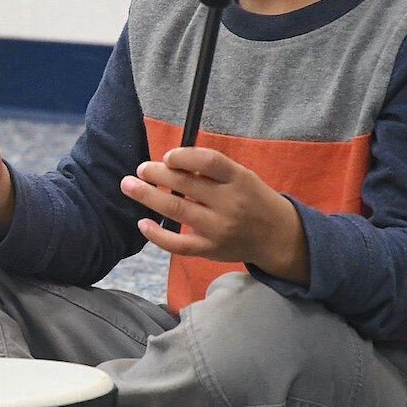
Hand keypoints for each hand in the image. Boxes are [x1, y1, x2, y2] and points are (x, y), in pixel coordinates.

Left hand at [121, 146, 308, 282]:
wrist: (278, 237)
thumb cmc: (253, 200)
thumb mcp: (242, 178)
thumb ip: (212, 171)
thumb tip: (171, 161)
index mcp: (239, 179)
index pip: (210, 161)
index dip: (184, 155)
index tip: (167, 156)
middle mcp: (230, 203)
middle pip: (186, 185)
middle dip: (156, 174)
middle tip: (140, 169)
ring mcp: (219, 229)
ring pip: (177, 210)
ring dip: (148, 197)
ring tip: (129, 186)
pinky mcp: (211, 250)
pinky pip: (178, 244)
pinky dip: (157, 235)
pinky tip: (142, 223)